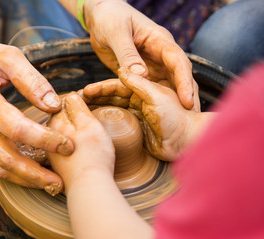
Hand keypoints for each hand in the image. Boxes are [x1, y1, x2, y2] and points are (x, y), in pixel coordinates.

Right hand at [0, 35, 73, 191]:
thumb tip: (53, 104)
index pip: (15, 127)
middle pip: (4, 157)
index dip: (43, 139)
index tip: (66, 144)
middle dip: (34, 173)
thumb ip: (31, 79)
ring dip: (24, 179)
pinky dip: (14, 172)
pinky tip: (33, 174)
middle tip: (60, 181)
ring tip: (50, 184)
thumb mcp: (6, 56)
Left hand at [46, 92, 114, 192]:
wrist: (89, 189)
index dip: (81, 104)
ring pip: (64, 134)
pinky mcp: (58, 165)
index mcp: (55, 122)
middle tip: (92, 128)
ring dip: (75, 134)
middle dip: (77, 119)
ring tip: (90, 142)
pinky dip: (74, 148)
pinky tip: (84, 154)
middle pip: (63, 119)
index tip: (91, 112)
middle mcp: (47, 136)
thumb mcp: (89, 123)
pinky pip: (65, 149)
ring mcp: (51, 152)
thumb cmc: (93, 156)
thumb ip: (77, 106)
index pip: (65, 103)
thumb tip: (70, 95)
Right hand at [82, 67, 200, 160]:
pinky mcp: (137, 129)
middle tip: (76, 102)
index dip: (101, 88)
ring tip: (80, 112)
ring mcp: (138, 114)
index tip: (85, 91)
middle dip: (96, 98)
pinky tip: (93, 123)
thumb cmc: (176, 117)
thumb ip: (139, 84)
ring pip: (113, 109)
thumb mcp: (157, 96)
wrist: (187, 142)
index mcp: (146, 88)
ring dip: (98, 109)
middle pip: (113, 96)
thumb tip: (120, 71)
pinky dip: (106, 122)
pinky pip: (118, 123)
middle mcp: (140, 99)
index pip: (118, 85)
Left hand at [84, 0, 199, 110]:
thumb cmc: (109, 17)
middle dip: (186, 96)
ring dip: (173, 102)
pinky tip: (158, 116)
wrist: (99, 17)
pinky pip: (149, 88)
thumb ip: (128, 53)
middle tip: (190, 118)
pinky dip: (153, 101)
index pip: (178, 61)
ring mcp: (151, 64)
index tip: (187, 101)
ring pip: (166, 85)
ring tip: (180, 122)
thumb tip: (142, 75)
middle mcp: (160, 54)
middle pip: (178, 76)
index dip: (184, 81)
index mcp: (159, 40)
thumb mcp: (116, 32)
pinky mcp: (141, 73)